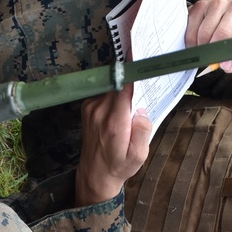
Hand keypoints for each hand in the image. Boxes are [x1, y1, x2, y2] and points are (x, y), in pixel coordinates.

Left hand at [76, 84, 151, 205]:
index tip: (141, 57)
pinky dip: (114, 97)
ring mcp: (91, 108)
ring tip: (130, 109)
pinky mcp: (87, 107)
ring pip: (112, 88)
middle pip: (119, 84)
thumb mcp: (138, 155)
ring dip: (123, 93)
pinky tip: (120, 112)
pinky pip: (105, 93)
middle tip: (144, 90)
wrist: (95, 174)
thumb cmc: (119, 165)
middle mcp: (99, 112)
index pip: (123, 88)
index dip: (133, 72)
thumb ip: (142, 131)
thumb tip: (142, 110)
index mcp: (114, 123)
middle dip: (132, 84)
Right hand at [186, 0, 231, 73]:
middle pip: (223, 33)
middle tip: (212, 58)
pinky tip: (197, 41)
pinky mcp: (201, 5)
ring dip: (201, 46)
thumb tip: (228, 65)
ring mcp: (218, 4)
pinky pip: (192, 28)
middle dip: (215, 50)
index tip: (225, 63)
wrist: (215, 29)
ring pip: (205, 32)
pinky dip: (191, 40)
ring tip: (205, 48)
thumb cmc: (230, 42)